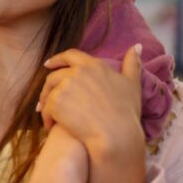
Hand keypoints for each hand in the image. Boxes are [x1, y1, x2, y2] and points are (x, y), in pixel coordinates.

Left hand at [38, 44, 146, 182]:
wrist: (116, 135)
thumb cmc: (126, 112)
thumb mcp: (132, 84)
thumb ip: (132, 64)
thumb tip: (136, 46)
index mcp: (94, 65)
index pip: (70, 55)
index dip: (57, 59)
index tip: (49, 64)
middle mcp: (77, 72)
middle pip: (54, 75)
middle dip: (49, 87)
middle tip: (46, 99)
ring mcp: (65, 87)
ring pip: (48, 92)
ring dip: (45, 103)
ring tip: (49, 115)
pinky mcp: (55, 103)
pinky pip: (45, 109)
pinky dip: (47, 118)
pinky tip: (51, 126)